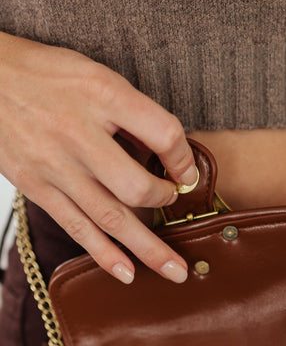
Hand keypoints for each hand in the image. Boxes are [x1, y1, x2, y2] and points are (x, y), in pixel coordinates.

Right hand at [0, 32, 196, 282]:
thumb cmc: (44, 73)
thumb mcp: (94, 73)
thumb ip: (130, 110)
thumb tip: (166, 152)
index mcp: (102, 95)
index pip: (163, 133)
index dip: (184, 158)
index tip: (187, 172)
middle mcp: (79, 134)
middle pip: (136, 186)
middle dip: (164, 203)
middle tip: (175, 207)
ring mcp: (56, 167)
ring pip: (111, 217)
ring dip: (148, 249)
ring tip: (175, 271)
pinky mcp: (37, 187)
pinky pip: (77, 227)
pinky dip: (104, 254)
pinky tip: (127, 273)